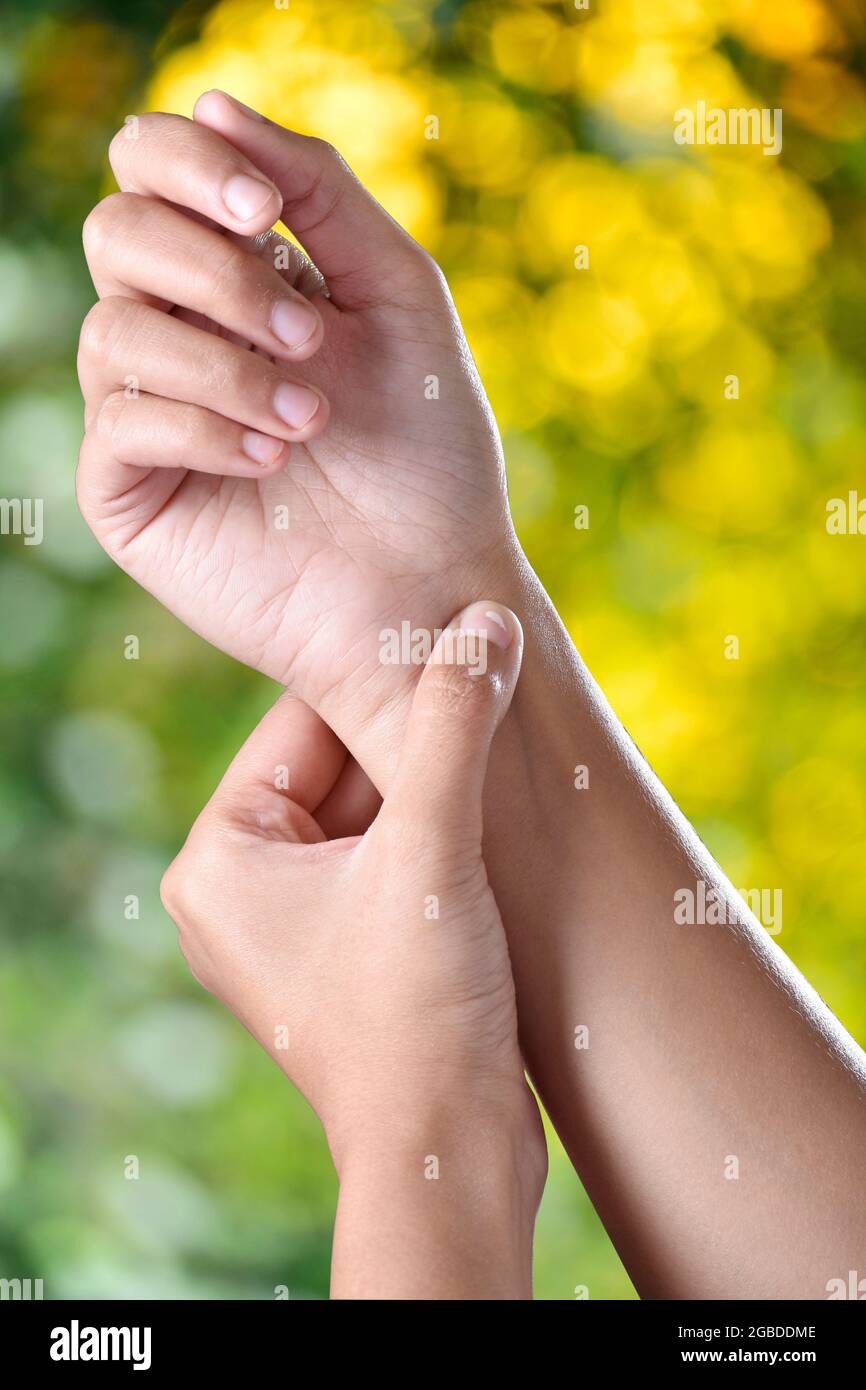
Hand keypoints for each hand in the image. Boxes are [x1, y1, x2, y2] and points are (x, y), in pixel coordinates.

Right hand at [77, 92, 520, 784]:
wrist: (432, 582)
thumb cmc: (427, 448)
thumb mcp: (397, 295)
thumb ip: (319, 192)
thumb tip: (209, 100)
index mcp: (238, 271)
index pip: (154, 169)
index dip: (191, 164)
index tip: (269, 211)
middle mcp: (181, 331)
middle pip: (118, 233)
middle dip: (219, 274)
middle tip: (313, 337)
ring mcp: (148, 410)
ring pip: (116, 329)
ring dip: (226, 363)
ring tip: (311, 421)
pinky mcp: (130, 490)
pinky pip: (119, 420)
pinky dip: (201, 426)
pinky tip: (271, 461)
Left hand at [159, 602, 544, 1182]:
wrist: (453, 1154)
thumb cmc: (416, 1011)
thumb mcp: (433, 847)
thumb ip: (454, 726)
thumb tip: (485, 622)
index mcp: (219, 858)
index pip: (299, 726)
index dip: (378, 678)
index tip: (446, 632)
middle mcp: (239, 892)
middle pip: (337, 770)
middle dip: (414, 739)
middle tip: (488, 684)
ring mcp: (293, 930)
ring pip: (370, 817)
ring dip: (436, 788)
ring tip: (504, 747)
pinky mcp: (346, 958)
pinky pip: (388, 864)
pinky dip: (439, 839)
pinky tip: (498, 814)